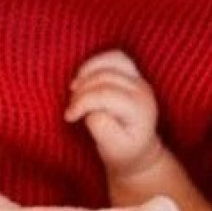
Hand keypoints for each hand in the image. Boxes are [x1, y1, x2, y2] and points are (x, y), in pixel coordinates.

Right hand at [65, 49, 164, 185]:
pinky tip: (84, 76)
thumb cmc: (124, 152)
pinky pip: (115, 57)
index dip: (82, 102)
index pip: (106, 95)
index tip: (69, 117)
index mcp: (139, 109)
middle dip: (82, 91)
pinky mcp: (132, 74)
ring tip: (74, 89)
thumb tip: (91, 110)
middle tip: (71, 110)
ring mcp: (139, 79)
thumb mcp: (113, 150)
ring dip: (88, 71)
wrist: (138, 151)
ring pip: (112, 61)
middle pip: (106, 77)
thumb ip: (102, 129)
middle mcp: (142, 90)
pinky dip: (96, 62)